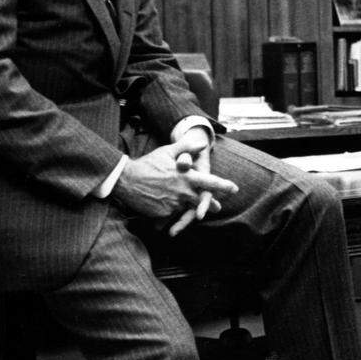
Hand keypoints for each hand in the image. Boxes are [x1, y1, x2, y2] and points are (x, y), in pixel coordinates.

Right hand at [111, 131, 237, 227]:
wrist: (126, 180)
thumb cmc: (148, 164)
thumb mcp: (167, 152)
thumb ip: (186, 148)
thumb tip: (202, 144)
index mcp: (185, 177)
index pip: (209, 182)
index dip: (223, 185)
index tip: (234, 188)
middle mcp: (182, 192)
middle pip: (202, 200)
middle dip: (210, 204)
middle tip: (218, 207)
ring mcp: (173, 204)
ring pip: (187, 208)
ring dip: (191, 210)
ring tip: (195, 212)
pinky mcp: (164, 213)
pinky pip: (172, 214)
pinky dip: (173, 213)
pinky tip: (169, 211)